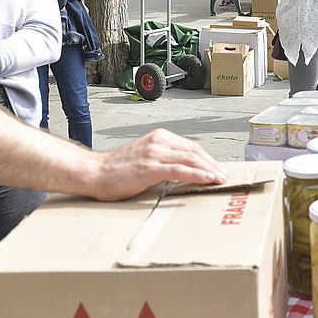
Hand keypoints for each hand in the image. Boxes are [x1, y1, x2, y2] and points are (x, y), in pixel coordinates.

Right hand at [89, 129, 227, 200]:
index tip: (217, 169)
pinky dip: (197, 174)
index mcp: (159, 137)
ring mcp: (154, 153)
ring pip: (190, 159)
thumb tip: (182, 173)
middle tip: (224, 176)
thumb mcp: (144, 158)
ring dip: (209, 170)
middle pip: (195, 151)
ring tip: (220, 179)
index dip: (207, 158)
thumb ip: (162, 160)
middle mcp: (159, 141)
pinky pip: (179, 170)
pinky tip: (207, 179)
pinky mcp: (150, 167)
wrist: (94, 172)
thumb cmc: (116, 170)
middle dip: (212, 164)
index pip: (190, 147)